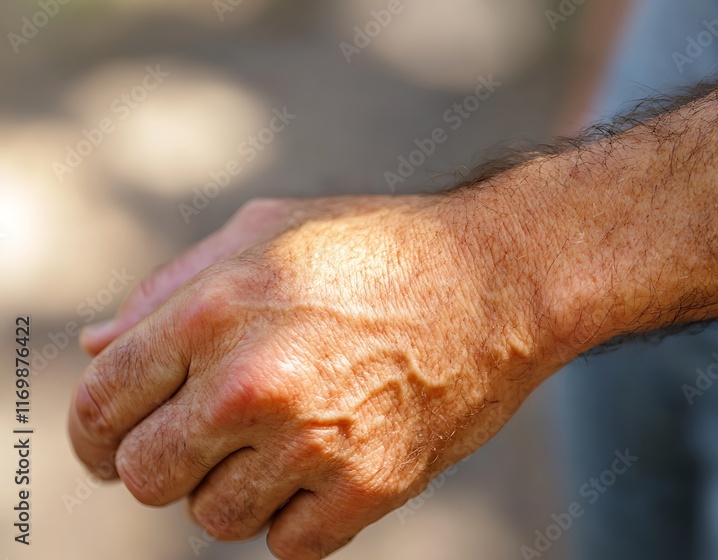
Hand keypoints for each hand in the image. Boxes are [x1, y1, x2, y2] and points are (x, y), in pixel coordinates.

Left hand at [69, 195, 559, 558]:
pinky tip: (325, 467)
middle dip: (167, 463)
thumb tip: (95, 349)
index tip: (119, 441)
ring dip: (238, 489)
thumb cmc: (380, 248)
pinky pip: (288, 545)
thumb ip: (169, 289)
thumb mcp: (266, 233)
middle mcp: (250, 382)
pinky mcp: (369, 488)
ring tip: (283, 443)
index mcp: (211, 311)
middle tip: (209, 441)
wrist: (498, 280)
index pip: (99, 408)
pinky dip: (298, 516)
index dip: (98, 434)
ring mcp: (312, 441)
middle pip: (147, 476)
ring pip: (216, 518)